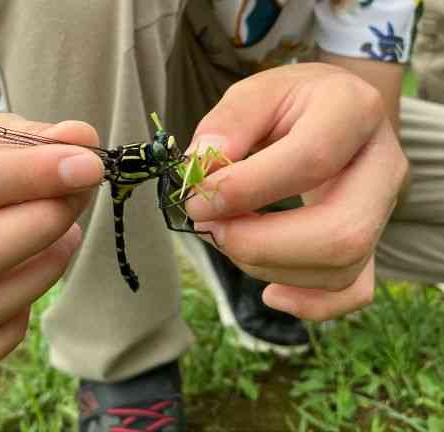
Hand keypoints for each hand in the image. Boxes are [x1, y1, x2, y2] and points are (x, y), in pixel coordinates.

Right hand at [0, 114, 103, 374]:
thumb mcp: (4, 133)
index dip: (33, 175)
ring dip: (43, 271)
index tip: (88, 166)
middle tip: (76, 199)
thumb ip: (43, 136)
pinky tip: (37, 272)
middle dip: (40, 228)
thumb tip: (84, 141)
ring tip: (67, 234)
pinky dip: (22, 317)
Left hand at [186, 63, 407, 320]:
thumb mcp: (255, 92)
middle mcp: (382, 166)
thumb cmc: (292, 103)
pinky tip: (271, 293)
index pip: (310, 160)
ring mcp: (382, 211)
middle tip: (210, 229)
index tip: (198, 198)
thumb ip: (226, 124)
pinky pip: (353, 290)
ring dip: (266, 266)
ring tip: (227, 237)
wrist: (335, 112)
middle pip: (340, 232)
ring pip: (339, 268)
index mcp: (354, 112)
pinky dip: (309, 304)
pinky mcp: (370, 242)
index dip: (245, 188)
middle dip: (259, 244)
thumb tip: (198, 170)